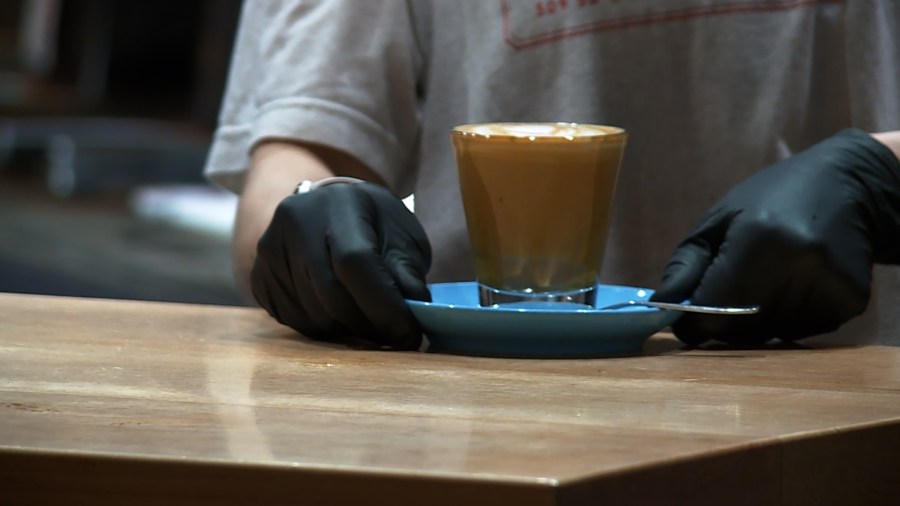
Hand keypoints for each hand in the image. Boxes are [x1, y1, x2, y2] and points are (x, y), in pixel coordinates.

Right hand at [251, 182, 431, 348]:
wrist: (326, 208)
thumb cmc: (372, 223)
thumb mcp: (400, 234)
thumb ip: (407, 270)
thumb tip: (417, 309)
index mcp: (337, 205)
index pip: (355, 261)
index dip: (384, 305)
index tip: (409, 334)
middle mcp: (295, 223)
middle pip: (331, 294)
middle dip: (369, 325)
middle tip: (394, 337)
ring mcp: (270, 251)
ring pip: (313, 314)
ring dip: (348, 331)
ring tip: (370, 324)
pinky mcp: (259, 278)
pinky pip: (293, 321)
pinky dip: (324, 330)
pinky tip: (342, 317)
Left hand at [651, 129, 899, 344]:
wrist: (850, 186)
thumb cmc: (772, 198)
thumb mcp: (718, 220)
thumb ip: (686, 266)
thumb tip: (661, 308)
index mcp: (757, 239)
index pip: (714, 309)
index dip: (693, 323)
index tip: (686, 322)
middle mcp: (797, 264)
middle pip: (741, 328)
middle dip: (723, 323)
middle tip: (727, 295)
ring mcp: (828, 284)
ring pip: (770, 335)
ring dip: (756, 321)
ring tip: (767, 280)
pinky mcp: (850, 301)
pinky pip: (801, 332)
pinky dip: (787, 319)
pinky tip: (794, 285)